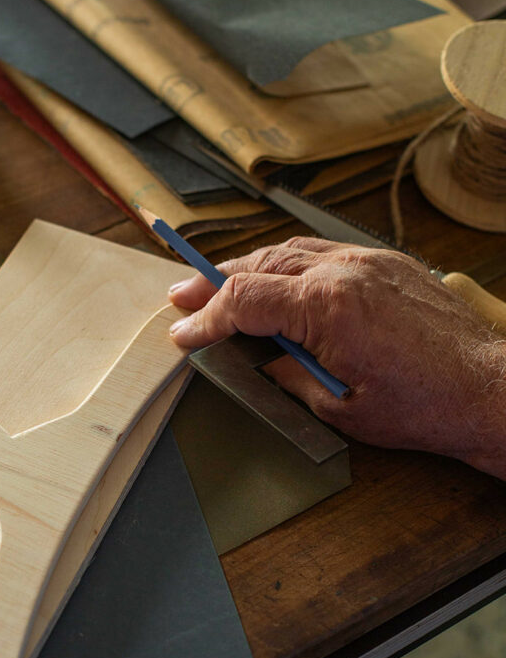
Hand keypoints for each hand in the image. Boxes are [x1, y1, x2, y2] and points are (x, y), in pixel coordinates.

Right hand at [169, 238, 505, 477]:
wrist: (488, 390)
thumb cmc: (423, 406)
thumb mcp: (338, 407)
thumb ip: (288, 376)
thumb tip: (258, 361)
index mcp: (326, 307)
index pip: (243, 300)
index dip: (205, 317)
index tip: (183, 333)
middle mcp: (345, 272)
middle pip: (260, 264)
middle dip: (214, 280)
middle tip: (182, 295)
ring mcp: (369, 261)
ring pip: (291, 250)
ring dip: (250, 266)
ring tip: (220, 283)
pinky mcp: (389, 263)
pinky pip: (325, 252)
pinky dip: (290, 263)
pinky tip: (278, 278)